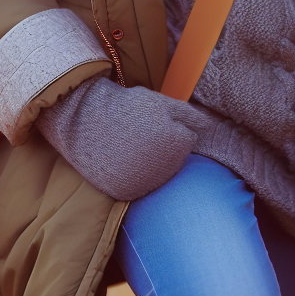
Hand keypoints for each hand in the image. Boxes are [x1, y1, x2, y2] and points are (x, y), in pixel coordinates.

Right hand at [35, 77, 208, 200]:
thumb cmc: (125, 106)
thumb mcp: (160, 102)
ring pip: (160, 172)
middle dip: (165, 145)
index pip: (189, 138)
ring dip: (152, 161)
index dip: (171, 126)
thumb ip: (190, 115)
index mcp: (178, 143)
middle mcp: (166, 168)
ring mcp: (146, 183)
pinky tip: (122, 160)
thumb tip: (210, 127)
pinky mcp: (128, 192)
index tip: (151, 120)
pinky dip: (135, 175)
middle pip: (177, 158)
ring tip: (129, 144)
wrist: (84, 120)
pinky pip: (141, 186)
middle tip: (139, 131)